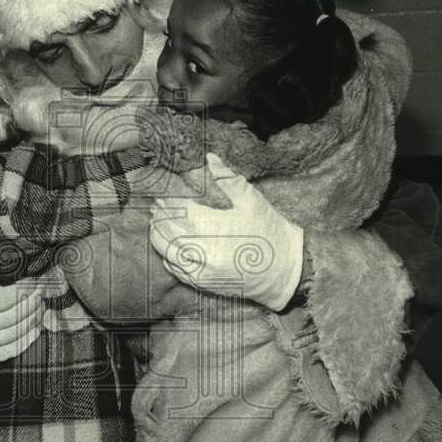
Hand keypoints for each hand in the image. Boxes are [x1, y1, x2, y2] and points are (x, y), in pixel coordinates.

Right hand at [0, 244, 44, 362]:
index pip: (7, 298)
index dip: (24, 290)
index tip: (36, 281)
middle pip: (16, 316)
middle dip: (33, 303)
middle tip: (44, 291)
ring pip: (16, 334)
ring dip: (33, 320)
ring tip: (42, 306)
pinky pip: (9, 352)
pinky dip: (26, 342)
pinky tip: (36, 330)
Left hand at [149, 153, 304, 310]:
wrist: (285, 270)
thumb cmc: (269, 231)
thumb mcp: (252, 200)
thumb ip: (228, 179)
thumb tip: (210, 157)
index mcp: (214, 227)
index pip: (180, 211)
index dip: (169, 201)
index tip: (164, 193)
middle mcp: (204, 251)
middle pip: (168, 231)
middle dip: (161, 217)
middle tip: (157, 205)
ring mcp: (202, 270)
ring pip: (167, 251)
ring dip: (158, 236)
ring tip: (156, 222)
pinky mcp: (204, 283)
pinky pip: (177, 269)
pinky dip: (167, 256)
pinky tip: (167, 246)